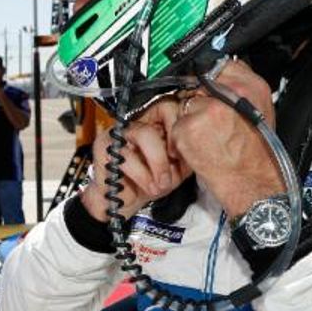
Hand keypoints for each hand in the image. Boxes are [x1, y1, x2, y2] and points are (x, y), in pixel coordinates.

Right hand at [80, 97, 189, 221]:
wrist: (121, 205)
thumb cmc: (148, 185)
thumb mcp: (179, 169)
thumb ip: (190, 153)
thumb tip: (207, 140)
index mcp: (156, 123)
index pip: (174, 105)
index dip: (184, 124)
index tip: (188, 150)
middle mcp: (137, 122)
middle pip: (162, 110)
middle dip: (174, 141)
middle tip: (176, 162)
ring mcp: (119, 133)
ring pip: (146, 134)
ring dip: (158, 163)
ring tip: (162, 183)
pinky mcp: (103, 148)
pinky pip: (128, 157)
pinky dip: (143, 176)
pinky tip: (149, 187)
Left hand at [169, 60, 281, 218]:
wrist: (252, 182)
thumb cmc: (257, 154)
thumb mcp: (260, 112)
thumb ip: (241, 92)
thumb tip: (220, 79)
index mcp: (250, 87)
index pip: (220, 66)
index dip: (211, 80)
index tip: (209, 89)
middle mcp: (229, 95)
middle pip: (198, 84)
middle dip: (198, 100)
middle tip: (211, 122)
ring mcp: (206, 110)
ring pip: (185, 105)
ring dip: (189, 120)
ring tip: (208, 137)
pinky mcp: (189, 128)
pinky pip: (176, 126)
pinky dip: (182, 139)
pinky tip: (200, 148)